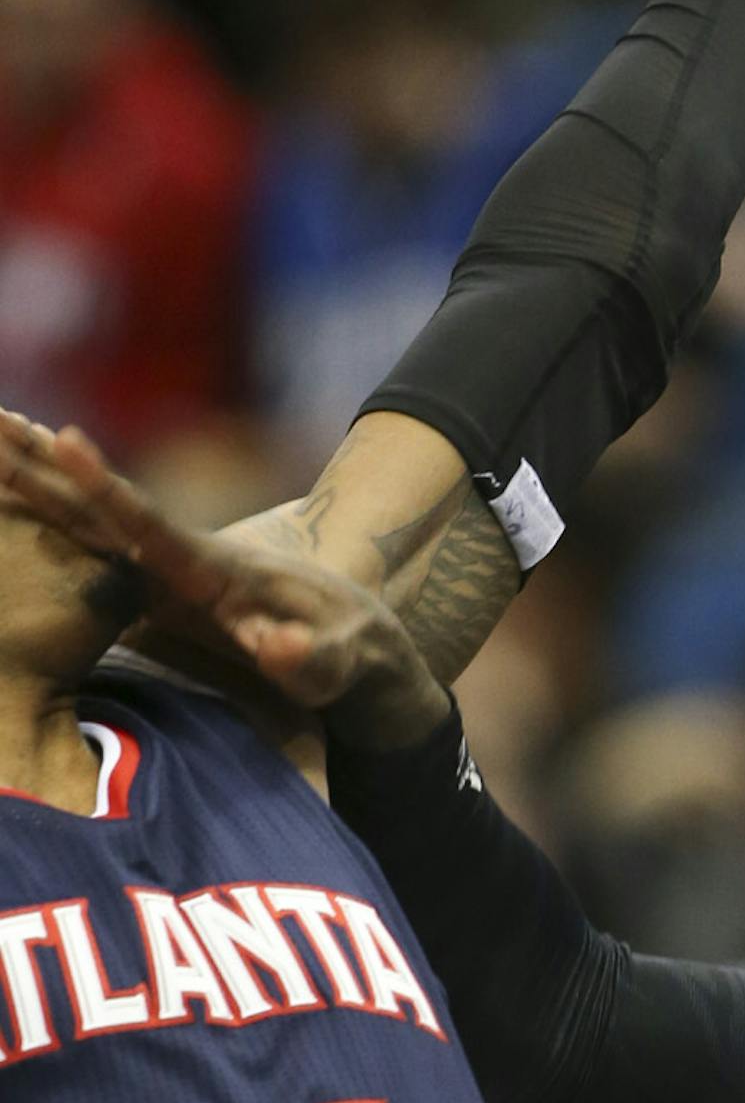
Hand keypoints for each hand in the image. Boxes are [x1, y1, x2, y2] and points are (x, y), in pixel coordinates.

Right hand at [0, 412, 451, 751]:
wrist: (353, 631)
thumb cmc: (343, 652)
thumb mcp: (333, 664)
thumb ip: (307, 658)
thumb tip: (277, 649)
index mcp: (212, 568)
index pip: (149, 524)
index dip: (107, 488)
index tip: (68, 439)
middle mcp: (182, 554)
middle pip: (103, 505)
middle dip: (47, 465)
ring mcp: (166, 562)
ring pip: (89, 513)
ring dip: (39, 472)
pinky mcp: (155, 576)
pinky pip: (93, 532)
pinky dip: (57, 499)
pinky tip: (22, 470)